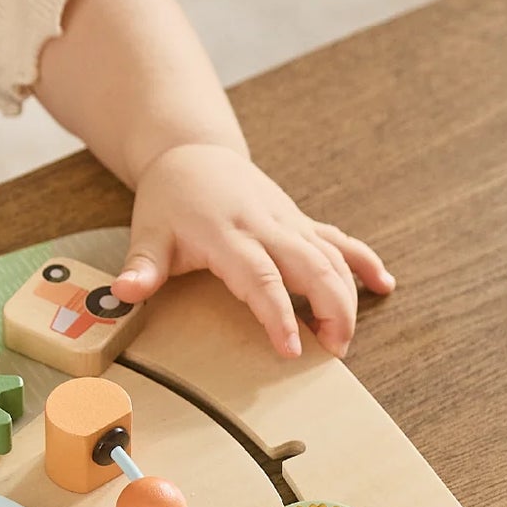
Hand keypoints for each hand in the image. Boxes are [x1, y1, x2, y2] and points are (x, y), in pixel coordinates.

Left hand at [113, 143, 393, 357]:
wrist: (191, 155)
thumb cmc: (169, 200)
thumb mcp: (147, 233)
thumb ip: (141, 266)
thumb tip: (122, 294)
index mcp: (227, 234)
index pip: (260, 277)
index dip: (279, 313)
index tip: (291, 348)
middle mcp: (265, 225)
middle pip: (311, 266)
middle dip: (332, 308)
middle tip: (334, 351)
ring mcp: (287, 221)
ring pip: (332, 255)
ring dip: (348, 294)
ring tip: (346, 337)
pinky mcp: (299, 220)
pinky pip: (338, 240)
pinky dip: (363, 261)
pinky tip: (384, 285)